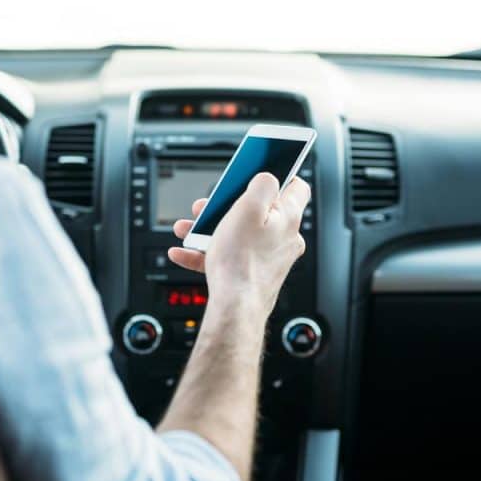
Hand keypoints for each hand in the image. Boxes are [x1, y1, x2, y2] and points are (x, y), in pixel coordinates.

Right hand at [168, 174, 310, 319]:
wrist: (234, 308)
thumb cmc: (242, 261)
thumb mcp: (248, 208)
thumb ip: (262, 184)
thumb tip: (268, 177)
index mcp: (288, 218)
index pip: (296, 187)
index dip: (278, 175)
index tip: (258, 172)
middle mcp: (284, 238)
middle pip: (258, 211)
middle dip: (227, 206)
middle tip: (209, 206)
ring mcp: (268, 258)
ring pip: (239, 234)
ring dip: (211, 229)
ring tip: (189, 229)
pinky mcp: (252, 275)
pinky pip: (229, 257)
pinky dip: (206, 252)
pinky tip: (184, 252)